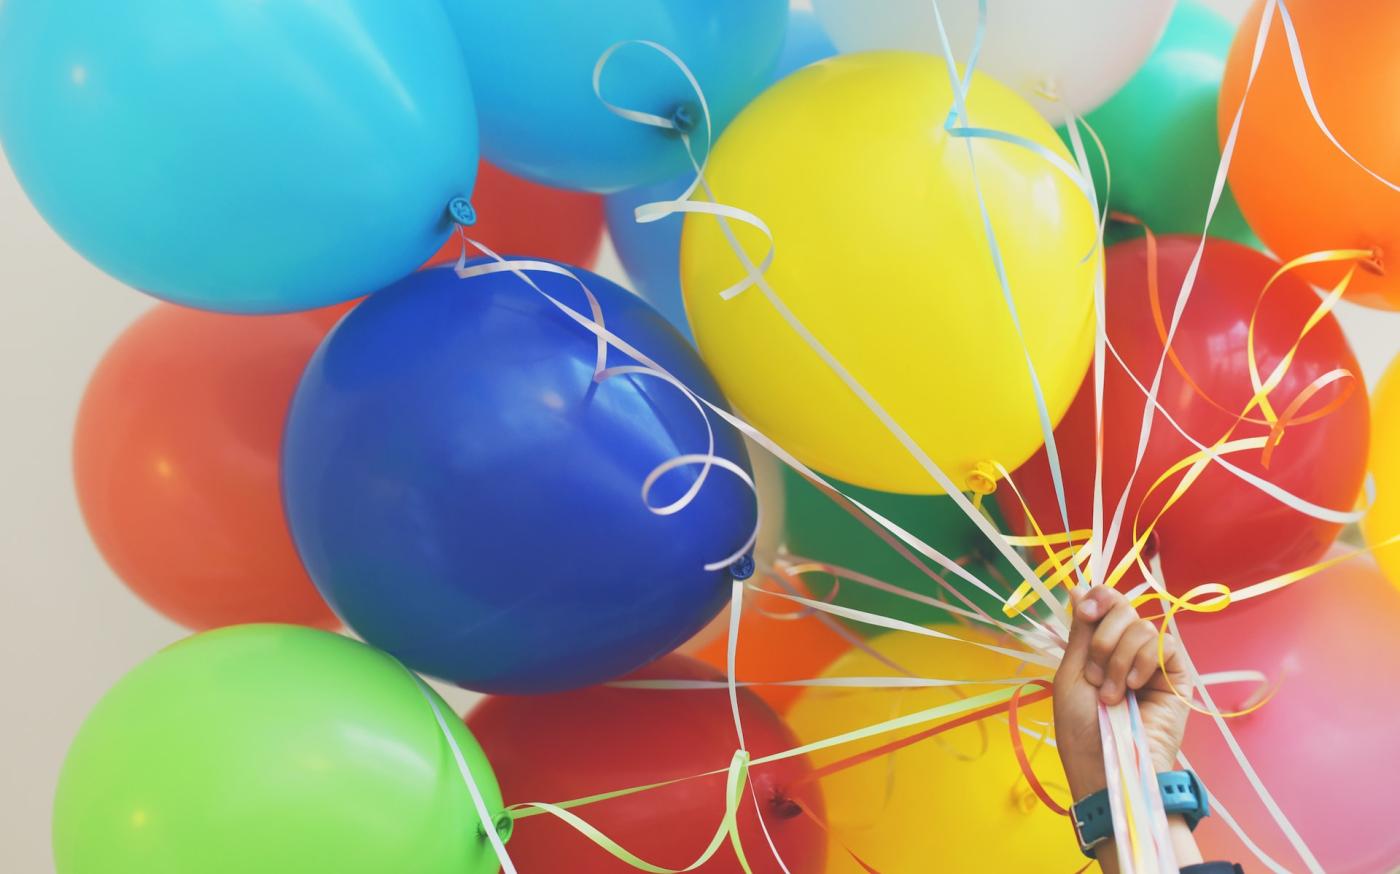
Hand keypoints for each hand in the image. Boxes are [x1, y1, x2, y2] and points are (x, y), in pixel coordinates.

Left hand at [1053, 586, 1191, 800]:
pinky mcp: (1177, 677)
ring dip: (1117, 658)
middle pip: (1124, 608)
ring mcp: (1153, 663)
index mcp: (1100, 648)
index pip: (1107, 604)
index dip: (1099, 598)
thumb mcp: (1072, 674)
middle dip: (1102, 637)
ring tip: (1111, 695)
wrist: (1107, 766)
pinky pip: (1164, 643)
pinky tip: (1135, 687)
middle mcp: (1128, 651)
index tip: (1085, 611)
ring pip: (1142, 625)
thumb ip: (1081, 631)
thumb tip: (1078, 588)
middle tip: (1094, 675)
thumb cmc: (1082, 729)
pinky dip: (1143, 660)